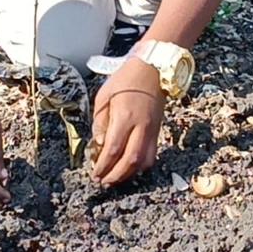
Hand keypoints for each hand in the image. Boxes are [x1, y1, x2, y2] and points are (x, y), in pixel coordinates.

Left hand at [91, 56, 164, 185]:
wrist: (153, 69)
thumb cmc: (125, 80)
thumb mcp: (103, 97)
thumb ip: (100, 123)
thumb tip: (98, 145)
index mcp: (124, 116)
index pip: (112, 149)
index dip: (103, 166)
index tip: (94, 173)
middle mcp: (141, 126)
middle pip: (129, 160)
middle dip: (115, 175)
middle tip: (103, 182)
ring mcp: (152, 130)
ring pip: (143, 161)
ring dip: (129, 174)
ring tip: (115, 179)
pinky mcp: (158, 131)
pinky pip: (151, 155)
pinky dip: (141, 166)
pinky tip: (130, 168)